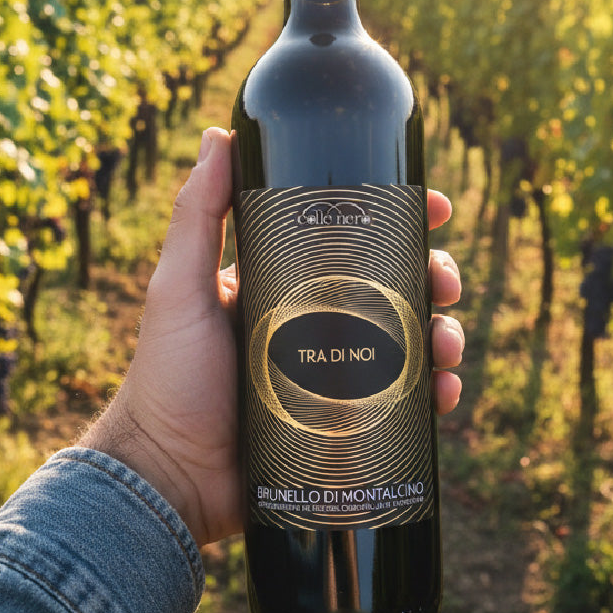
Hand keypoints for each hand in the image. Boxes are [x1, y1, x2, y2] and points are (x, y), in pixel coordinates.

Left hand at [79, 127, 463, 545]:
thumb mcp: (180, 288)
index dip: (401, 220)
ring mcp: (337, 375)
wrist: (169, 478)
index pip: (355, 239)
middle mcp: (317, 324)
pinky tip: (444, 393)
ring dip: (444, 334)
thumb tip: (218, 134)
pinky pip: (407, 402)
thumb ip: (196, 215)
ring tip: (446, 347)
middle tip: (445, 284)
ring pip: (411, 342)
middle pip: (395, 287)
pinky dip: (435, 393)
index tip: (435, 207)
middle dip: (434, 277)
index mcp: (286, 283)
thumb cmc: (166, 378)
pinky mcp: (351, 426)